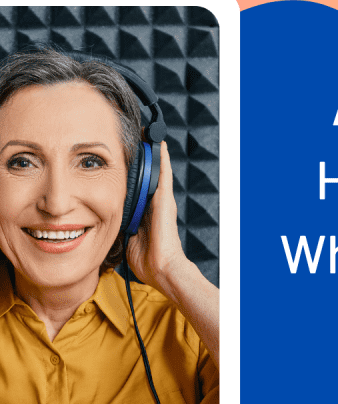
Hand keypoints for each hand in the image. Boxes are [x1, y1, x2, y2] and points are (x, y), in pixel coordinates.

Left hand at [125, 141, 189, 296]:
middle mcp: (155, 205)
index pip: (137, 189)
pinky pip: (164, 176)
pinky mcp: (166, 201)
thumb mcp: (128, 239)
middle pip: (148, 176)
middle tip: (137, 139)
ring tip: (148, 135)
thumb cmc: (148, 260)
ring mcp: (162, 202)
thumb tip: (105, 224)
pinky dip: (162, 160)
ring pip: (157, 172)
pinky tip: (159, 145)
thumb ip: (121, 227)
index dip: (131, 174)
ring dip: (153, 155)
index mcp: (145, 214)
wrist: (162, 268)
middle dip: (143, 159)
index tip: (124, 160)